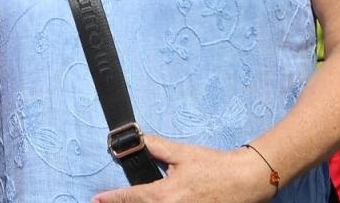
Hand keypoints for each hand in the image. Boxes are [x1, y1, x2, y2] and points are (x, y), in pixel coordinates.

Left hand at [92, 136, 273, 202]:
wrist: (243, 180)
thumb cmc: (214, 166)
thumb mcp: (181, 153)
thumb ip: (155, 147)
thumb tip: (137, 142)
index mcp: (164, 194)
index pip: (130, 197)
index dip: (111, 199)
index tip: (96, 199)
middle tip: (107, 202)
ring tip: (127, 202)